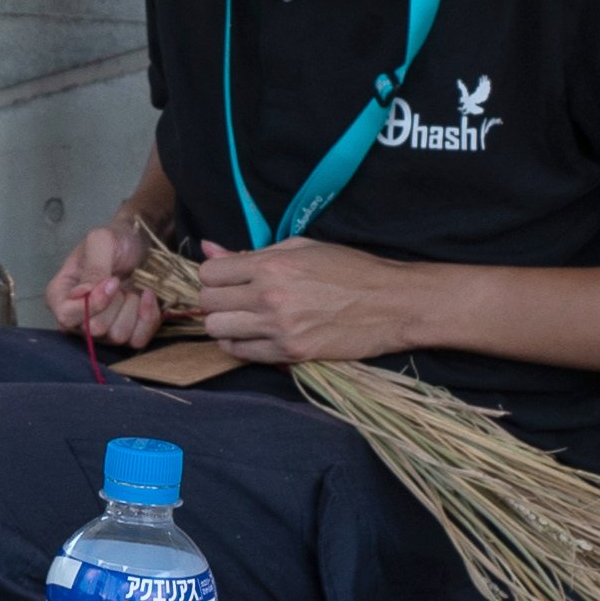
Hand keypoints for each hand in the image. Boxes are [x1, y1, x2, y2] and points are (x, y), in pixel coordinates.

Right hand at [46, 216, 167, 350]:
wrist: (141, 243)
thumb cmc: (115, 240)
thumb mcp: (101, 242)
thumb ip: (93, 268)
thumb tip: (82, 295)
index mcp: (60, 295)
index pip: (66, 316)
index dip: (92, 304)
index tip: (113, 281)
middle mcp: (77, 318)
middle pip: (94, 329)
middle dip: (115, 303)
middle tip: (120, 281)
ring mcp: (102, 330)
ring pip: (117, 336)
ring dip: (132, 308)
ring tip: (131, 287)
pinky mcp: (126, 334)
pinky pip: (137, 340)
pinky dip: (148, 318)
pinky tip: (147, 297)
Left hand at [193, 238, 428, 364]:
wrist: (391, 303)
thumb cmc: (350, 269)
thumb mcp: (303, 247)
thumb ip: (253, 252)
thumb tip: (210, 247)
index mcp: (272, 264)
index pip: (210, 271)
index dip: (214, 275)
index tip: (226, 279)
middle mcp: (269, 295)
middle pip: (208, 302)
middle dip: (215, 300)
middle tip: (233, 300)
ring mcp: (278, 327)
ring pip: (217, 330)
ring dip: (225, 325)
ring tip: (243, 319)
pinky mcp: (290, 353)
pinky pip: (240, 353)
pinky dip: (240, 345)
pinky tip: (255, 336)